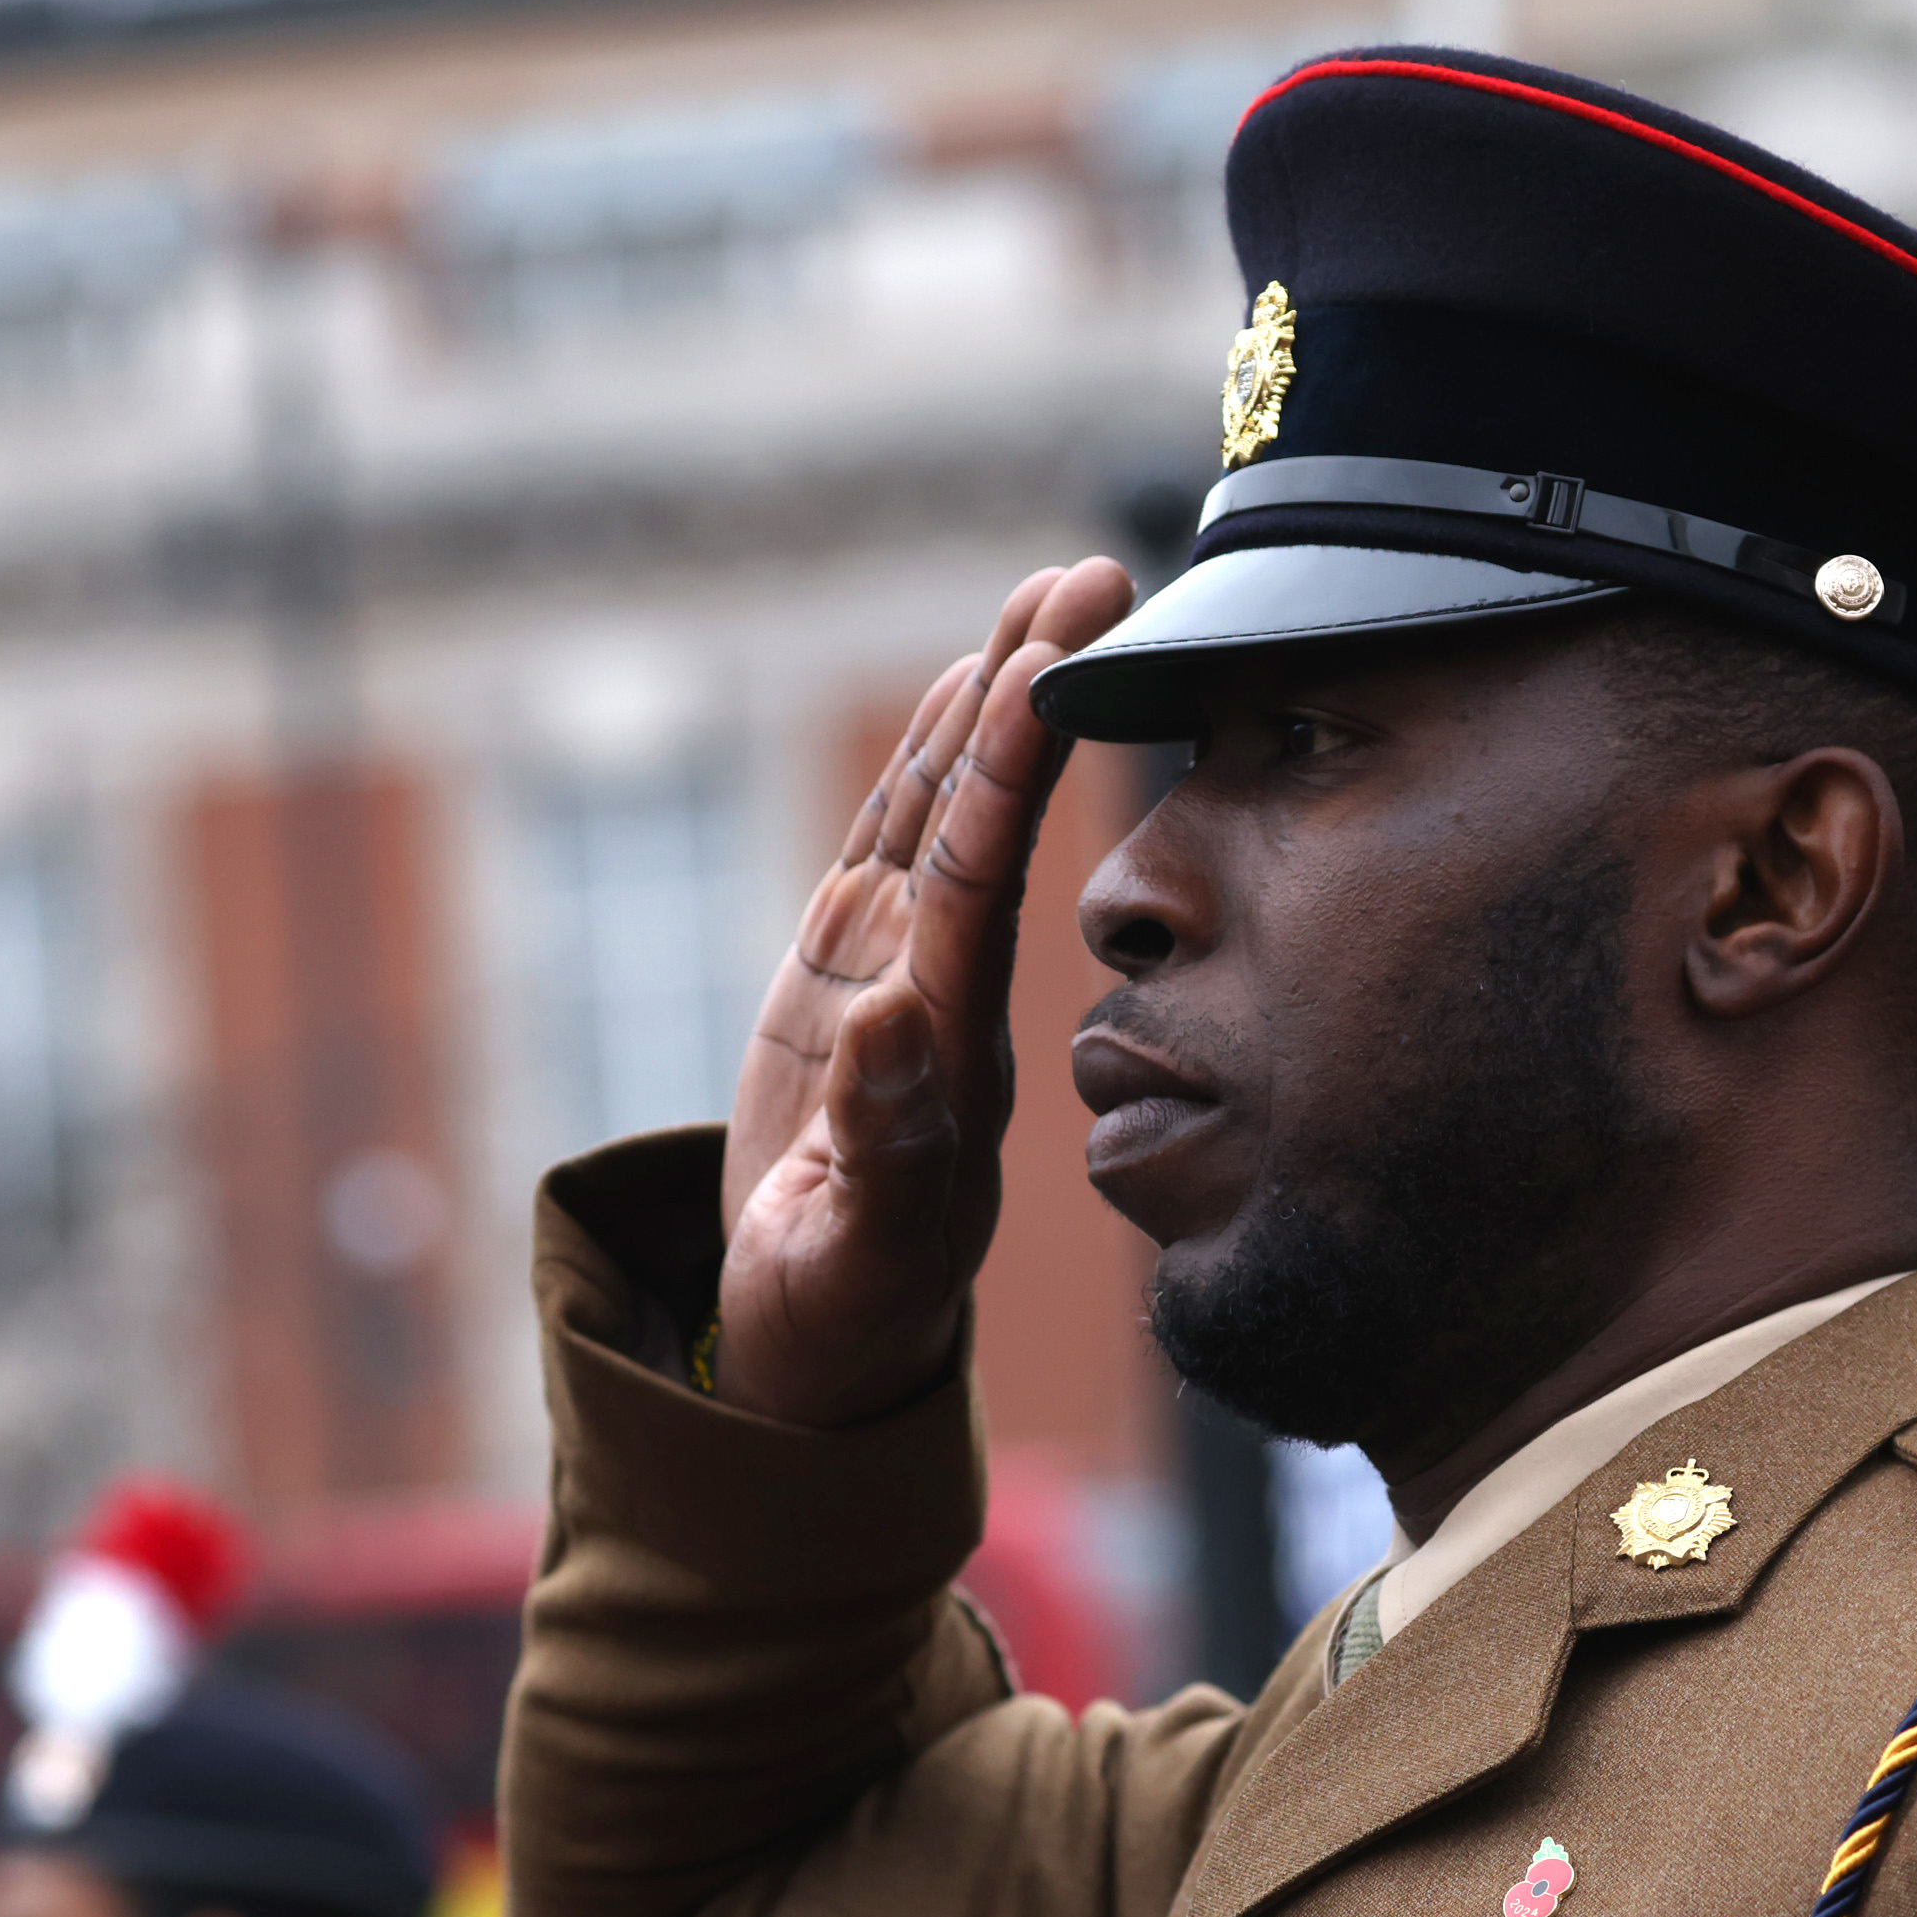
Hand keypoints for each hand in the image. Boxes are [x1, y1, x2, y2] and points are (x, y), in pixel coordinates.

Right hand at [712, 559, 1135, 1425]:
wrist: (823, 1346)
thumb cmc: (849, 1310)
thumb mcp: (862, 1246)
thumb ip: (881, 1141)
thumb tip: (888, 1025)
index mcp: (951, 1033)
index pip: (988, 864)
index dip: (1023, 756)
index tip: (1068, 653)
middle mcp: (936, 981)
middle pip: (981, 808)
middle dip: (1028, 690)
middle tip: (1093, 570)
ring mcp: (891, 972)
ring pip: (938, 810)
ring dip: (984, 705)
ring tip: (1035, 596)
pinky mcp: (839, 982)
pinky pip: (885, 851)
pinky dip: (919, 769)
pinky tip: (957, 696)